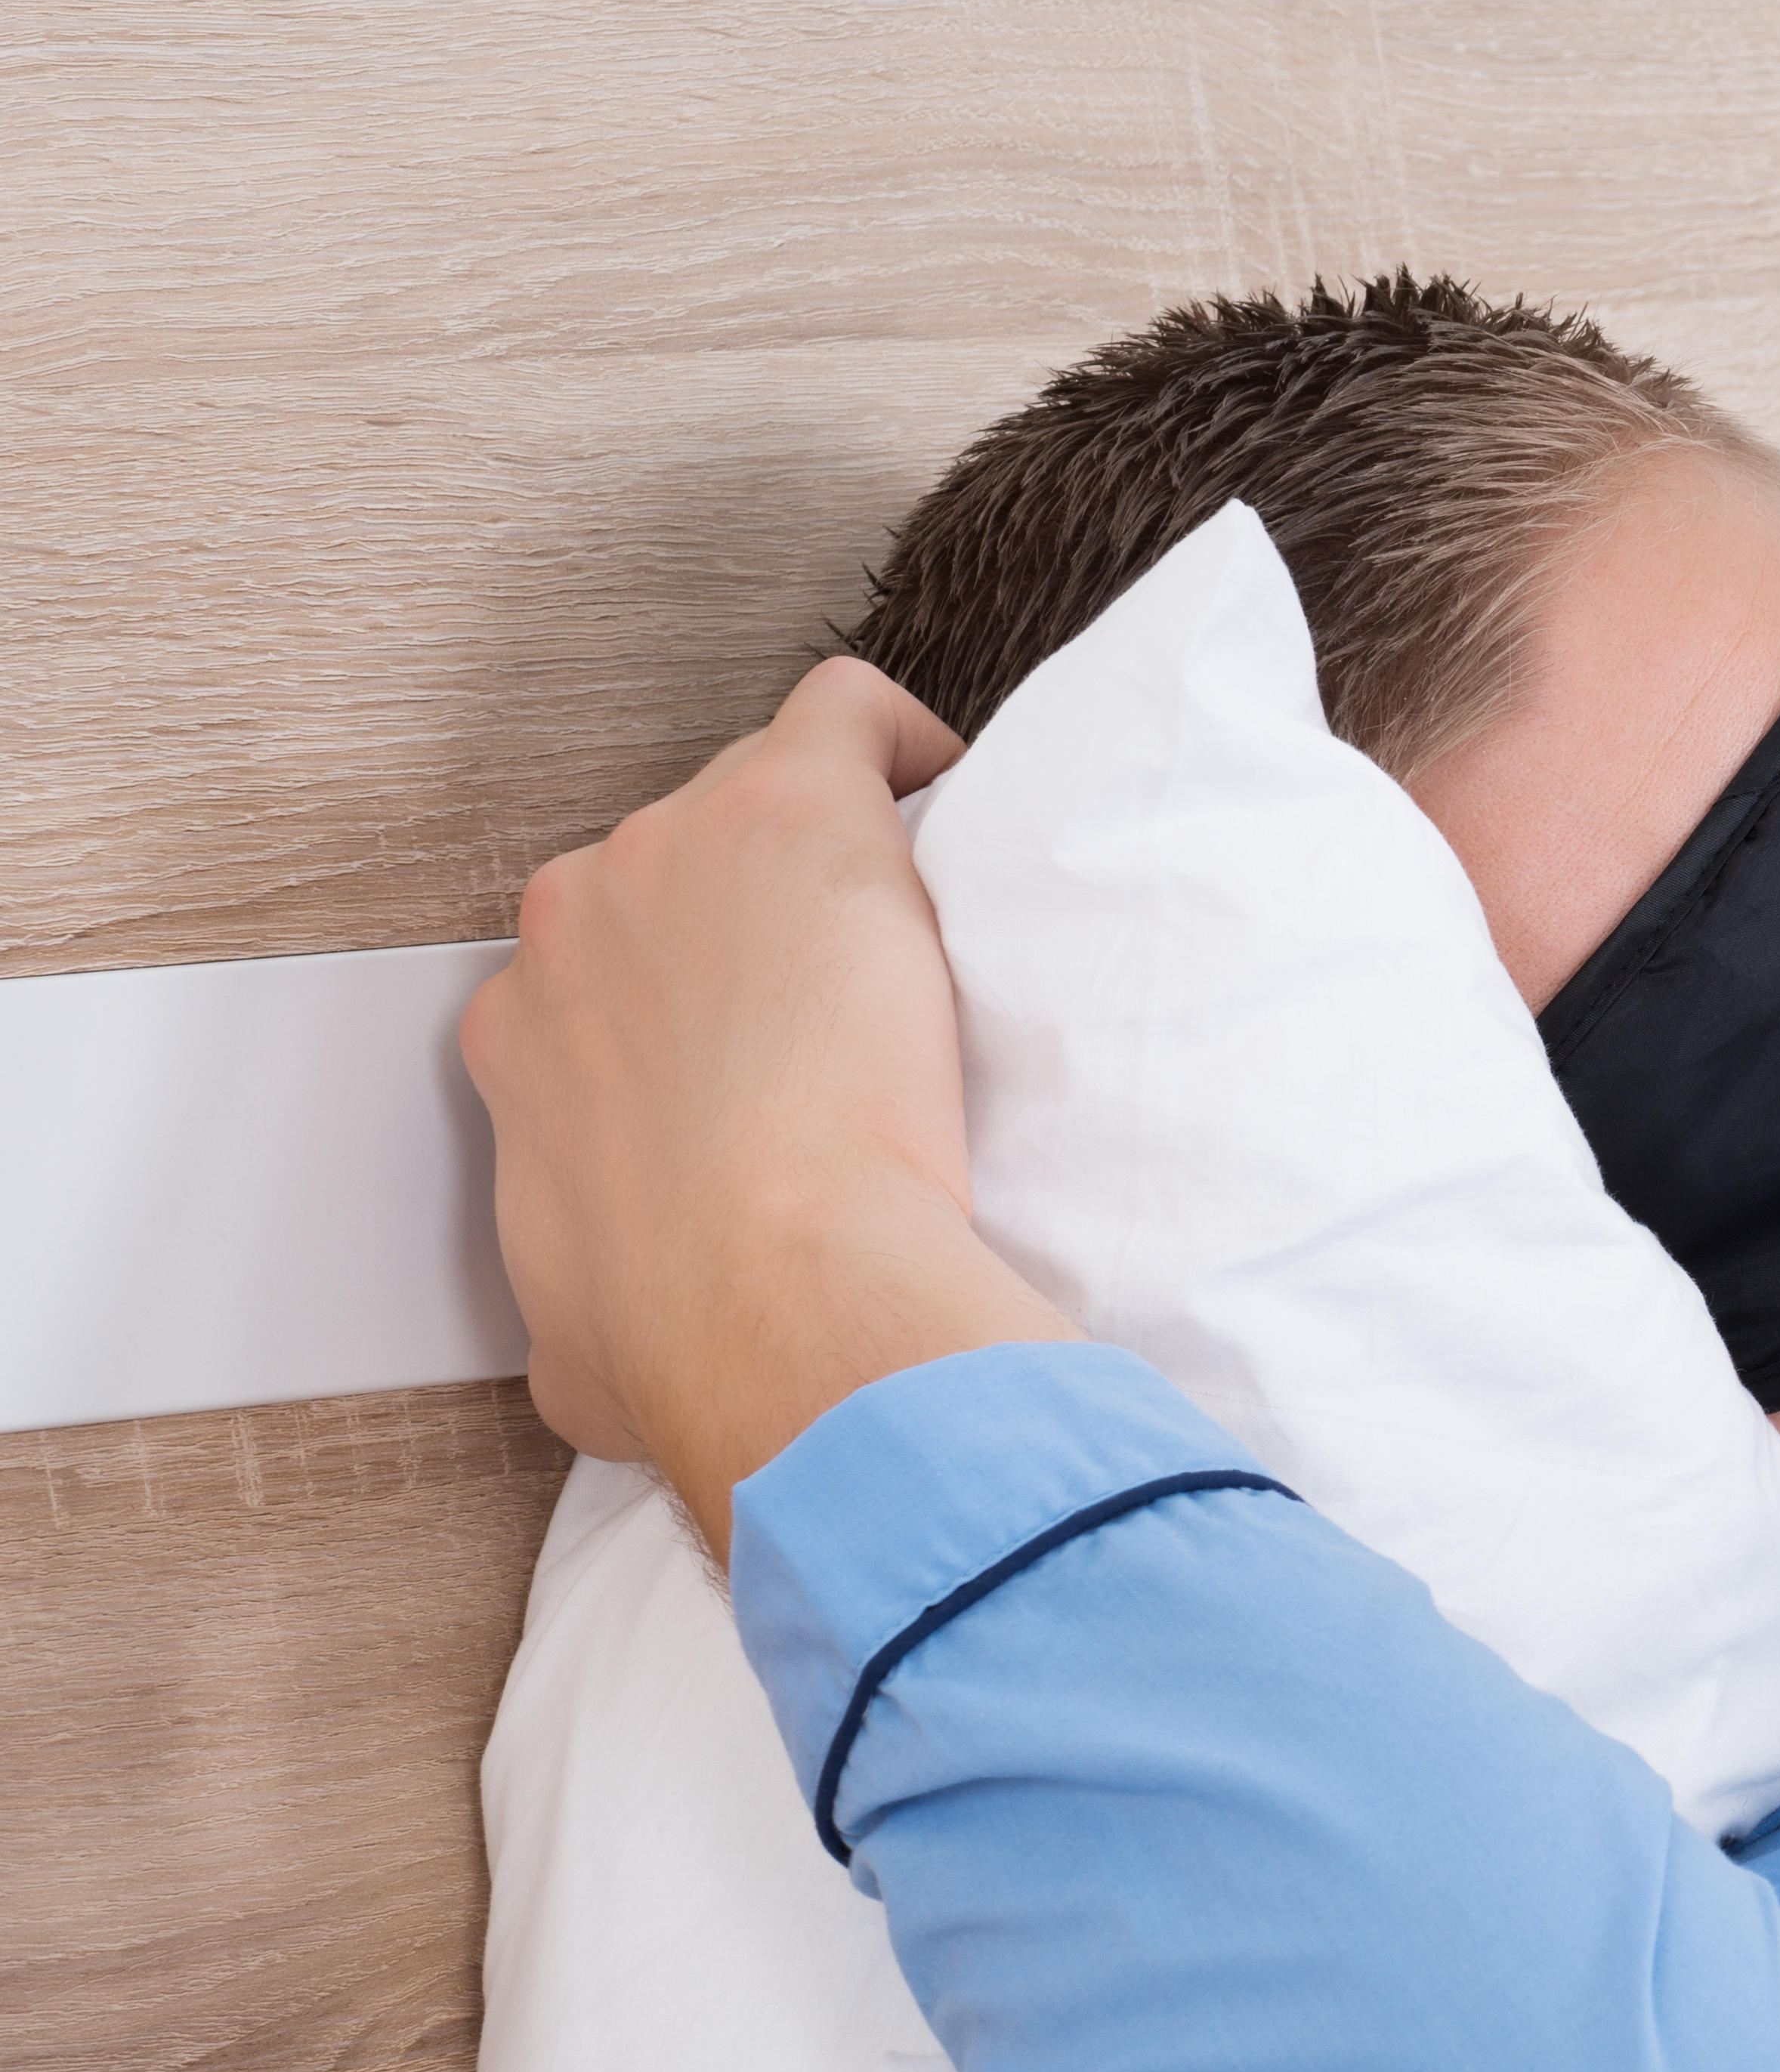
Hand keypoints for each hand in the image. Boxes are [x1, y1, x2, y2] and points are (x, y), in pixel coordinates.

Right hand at [462, 656, 1071, 1553]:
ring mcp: (674, 855)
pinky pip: (843, 715)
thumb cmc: (686, 1335)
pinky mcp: (787, 808)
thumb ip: (580, 1324)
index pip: (610, 977)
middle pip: (677, 875)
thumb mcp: (583, 1353)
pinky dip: (902, 742)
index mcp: (529, 1042)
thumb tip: (597, 1357)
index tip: (779, 1050)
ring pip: (758, 797)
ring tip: (924, 928)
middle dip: (758, 927)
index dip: (698, 1006)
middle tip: (860, 996)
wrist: (772, 1288)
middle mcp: (579, 927)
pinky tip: (956, 790)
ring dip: (838, 851)